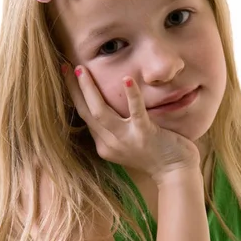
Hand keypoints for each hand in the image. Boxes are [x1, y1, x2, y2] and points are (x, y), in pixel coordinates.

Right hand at [64, 65, 200, 182]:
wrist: (175, 173)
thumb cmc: (154, 155)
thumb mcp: (126, 145)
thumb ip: (114, 130)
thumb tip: (104, 109)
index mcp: (104, 145)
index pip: (84, 116)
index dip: (74, 95)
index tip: (67, 76)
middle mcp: (110, 143)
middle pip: (86, 112)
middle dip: (74, 89)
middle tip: (66, 67)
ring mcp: (126, 139)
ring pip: (100, 112)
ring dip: (89, 90)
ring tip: (81, 70)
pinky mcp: (145, 134)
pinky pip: (136, 113)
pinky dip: (131, 96)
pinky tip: (127, 79)